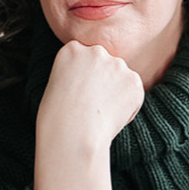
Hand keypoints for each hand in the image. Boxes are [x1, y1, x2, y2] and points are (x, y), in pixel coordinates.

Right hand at [34, 42, 143, 189]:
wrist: (71, 139)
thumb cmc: (54, 125)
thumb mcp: (54, 92)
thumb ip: (72, 77)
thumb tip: (84, 82)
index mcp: (69, 50)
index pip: (85, 60)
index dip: (82, 85)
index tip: (74, 101)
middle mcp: (94, 51)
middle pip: (106, 67)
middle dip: (101, 88)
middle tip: (87, 112)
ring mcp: (115, 64)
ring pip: (122, 80)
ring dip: (115, 99)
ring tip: (97, 116)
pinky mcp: (132, 81)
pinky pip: (134, 94)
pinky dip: (127, 109)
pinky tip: (111, 119)